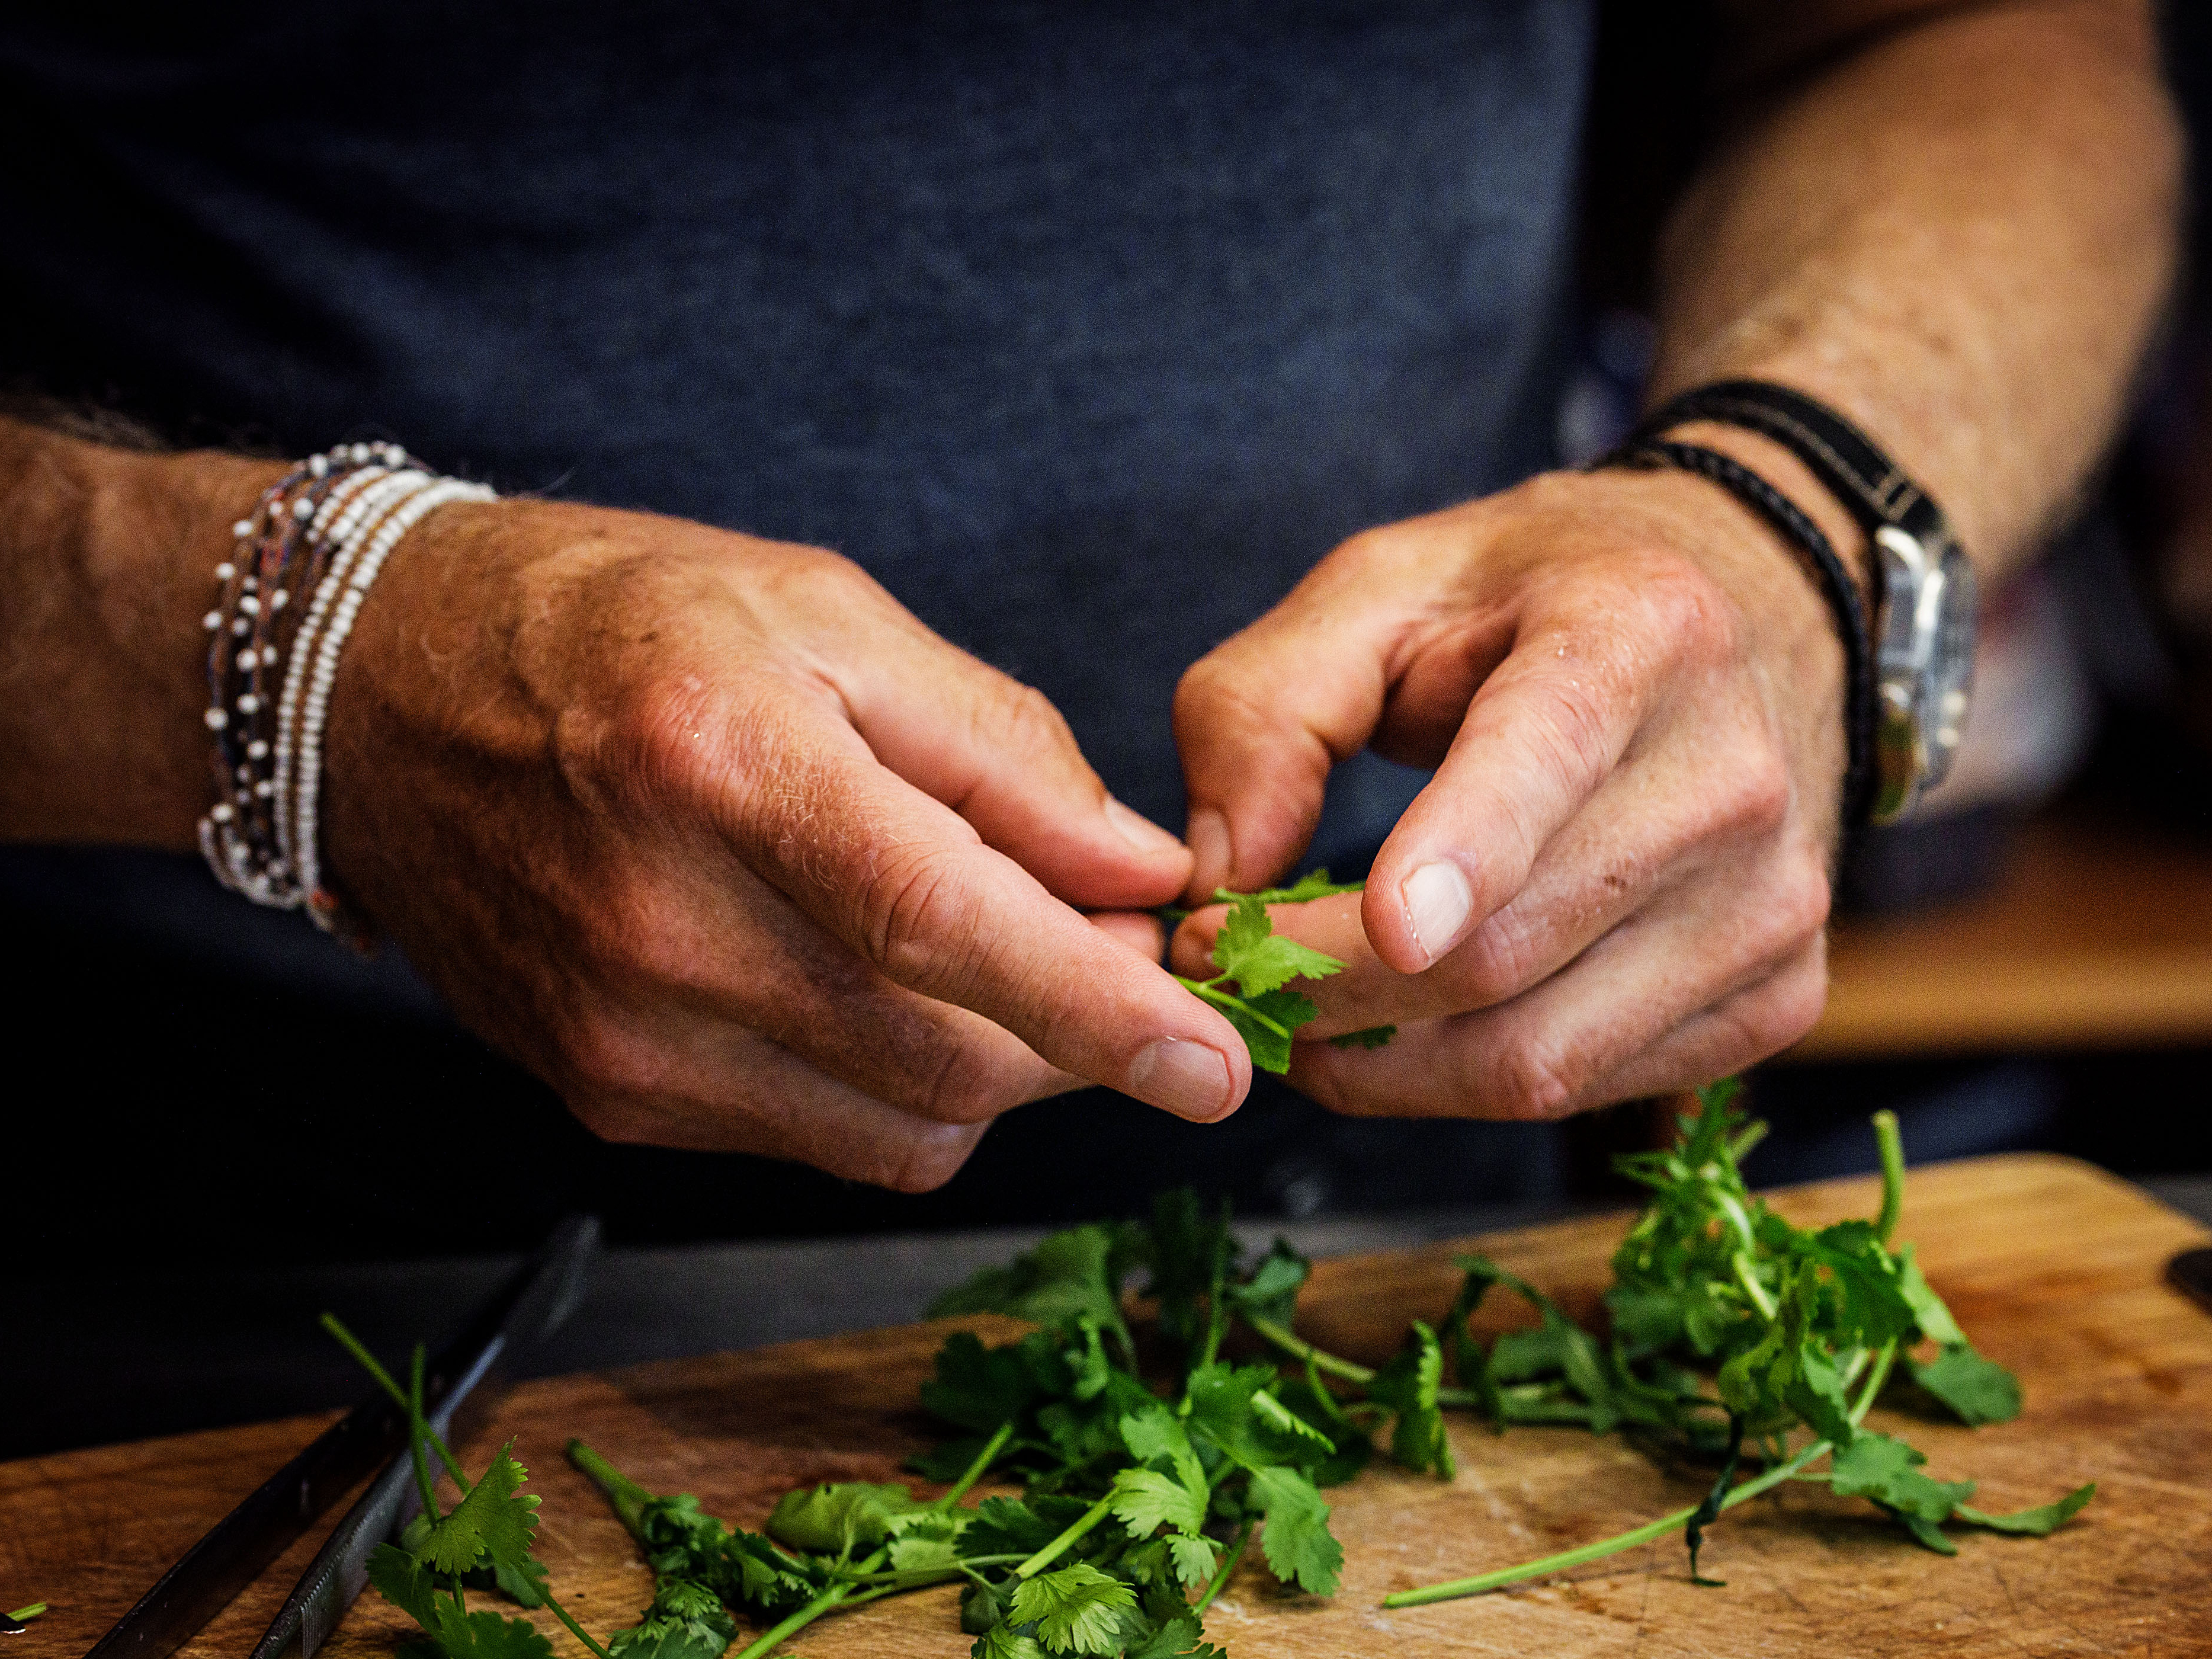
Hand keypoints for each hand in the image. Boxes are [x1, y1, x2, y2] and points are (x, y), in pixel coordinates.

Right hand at [321, 499, 1251, 1186]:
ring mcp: (623, 1034)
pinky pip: (820, 1138)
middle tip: (1109, 948)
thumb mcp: (825, 613)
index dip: (1098, 1009)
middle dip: (1075, 1036)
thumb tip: (1140, 869)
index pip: (944, 929)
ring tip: (982, 953)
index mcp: (725, 768)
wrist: (382, 697)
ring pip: (900, 1127)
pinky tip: (870, 986)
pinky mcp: (605, 1096)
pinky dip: (895, 1087)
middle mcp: (661, 928)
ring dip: (994, 1067)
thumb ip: (999, 747)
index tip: (1217, 1068)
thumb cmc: (622, 624)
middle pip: (946, 1060)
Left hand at [1171, 465, 1845, 1117]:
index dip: (1464, 854)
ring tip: (1298, 1009)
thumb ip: (1264, 708)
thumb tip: (1220, 878)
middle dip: (1330, 988)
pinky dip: (1455, 1086)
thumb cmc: (1530, 608)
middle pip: (1504, 950)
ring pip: (1536, 1057)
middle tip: (1222, 966)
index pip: (1548, 761)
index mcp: (1640, 634)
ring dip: (1377, 1065)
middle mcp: (1735, 777)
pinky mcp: (1777, 1000)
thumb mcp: (1375, 591)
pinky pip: (1579, 1092)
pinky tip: (1402, 1030)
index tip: (1383, 924)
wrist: (1742, 627)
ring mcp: (1773, 905)